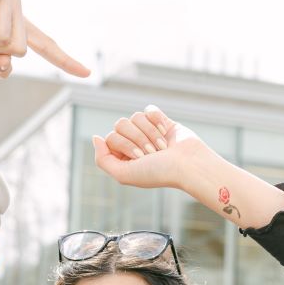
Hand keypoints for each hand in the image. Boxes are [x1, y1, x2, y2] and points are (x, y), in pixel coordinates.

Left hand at [92, 106, 216, 191]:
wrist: (188, 164)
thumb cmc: (158, 172)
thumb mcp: (123, 174)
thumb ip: (102, 160)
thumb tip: (95, 137)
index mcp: (122, 156)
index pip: (110, 137)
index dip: (125, 145)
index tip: (140, 158)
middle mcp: (133, 143)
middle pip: (121, 124)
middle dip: (138, 139)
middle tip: (152, 153)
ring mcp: (147, 131)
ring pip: (135, 116)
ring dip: (149, 133)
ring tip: (161, 147)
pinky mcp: (161, 121)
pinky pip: (149, 110)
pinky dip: (157, 120)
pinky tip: (164, 131)